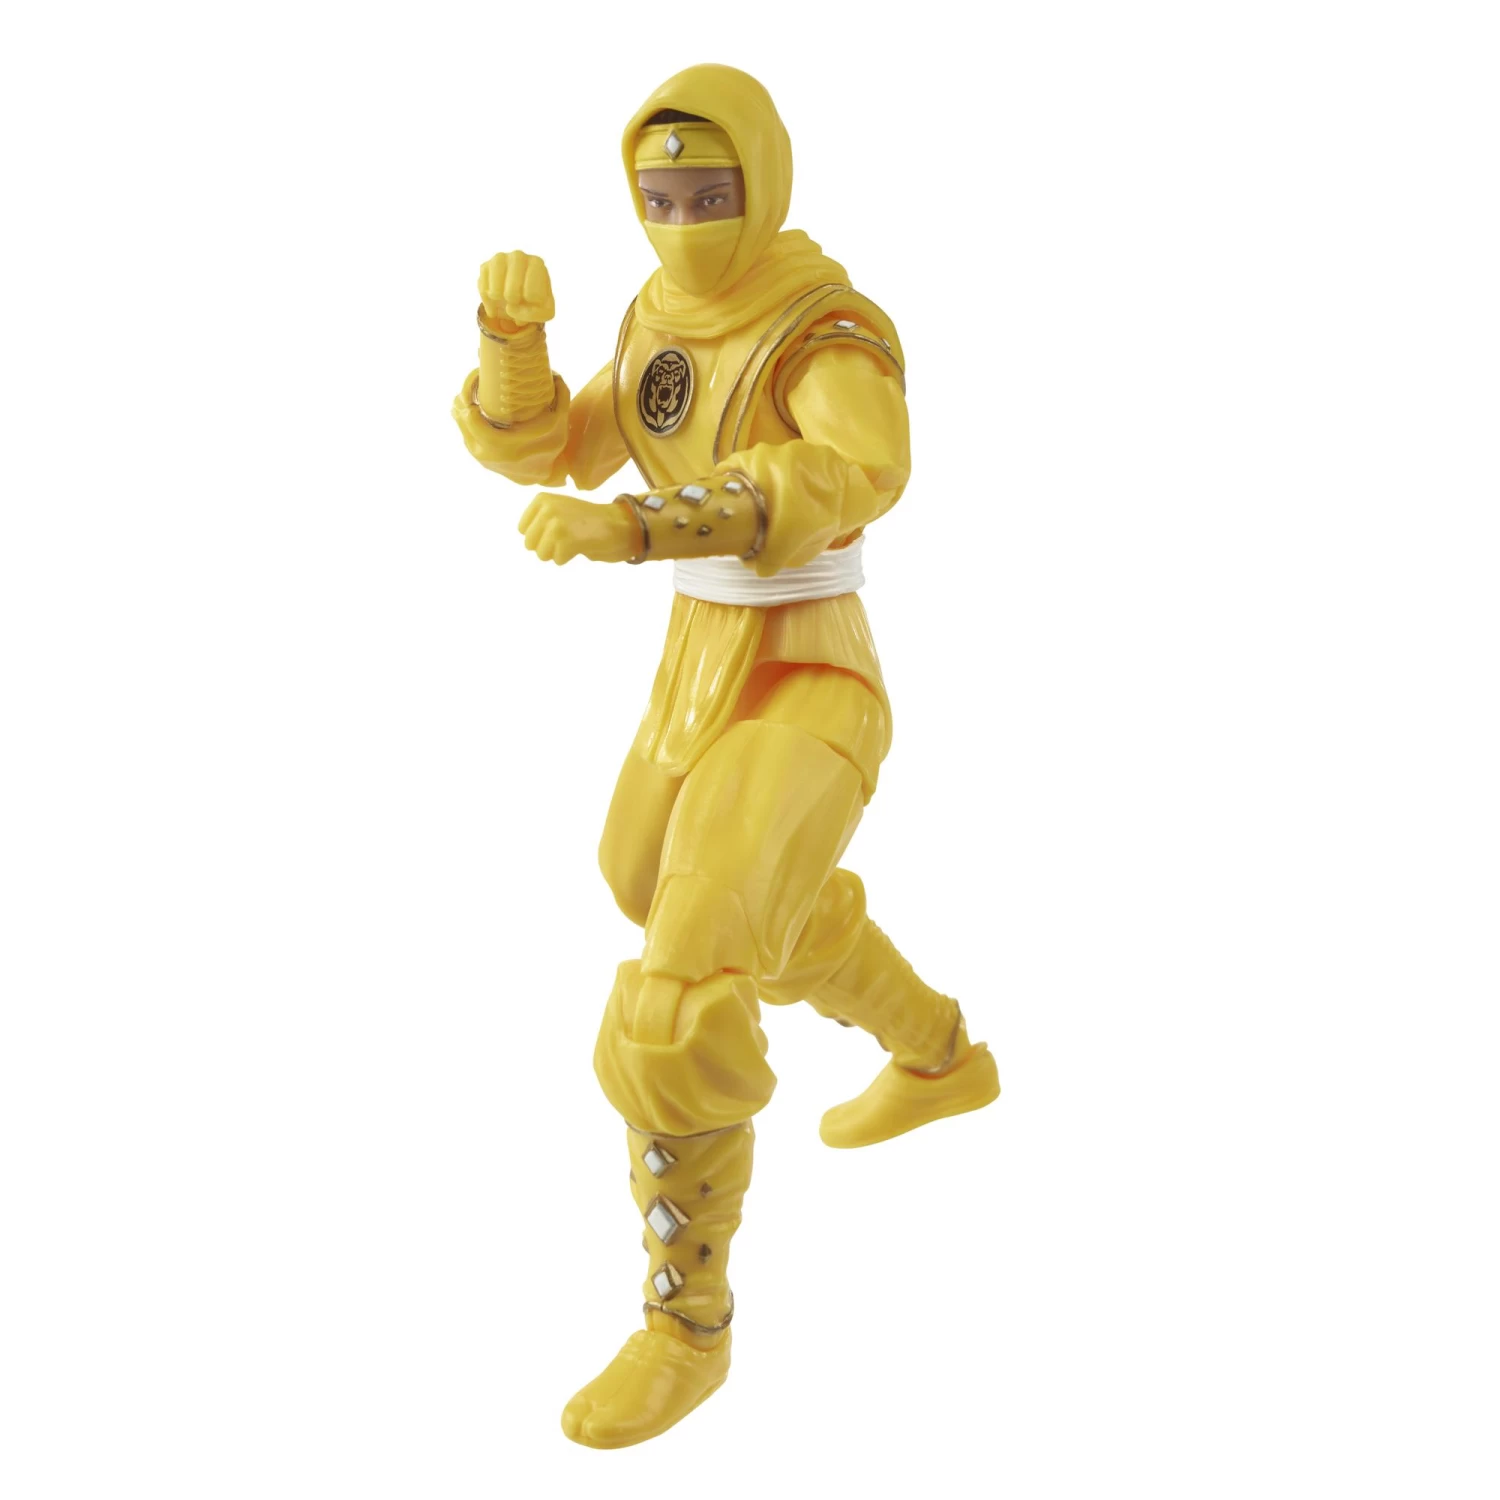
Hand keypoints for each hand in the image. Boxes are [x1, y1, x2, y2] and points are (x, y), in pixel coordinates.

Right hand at [478, 251, 554, 331]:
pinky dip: (488, 302)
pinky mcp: (485, 266)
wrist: (520, 294)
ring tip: (504, 298)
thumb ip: (534, 314)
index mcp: (537, 264)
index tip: (533, 299)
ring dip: (500, 302)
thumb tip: (509, 308)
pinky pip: (483, 291)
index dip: (531, 304)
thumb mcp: (545, 311)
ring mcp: (500, 259)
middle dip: (514, 302)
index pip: (532, 294)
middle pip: (512, 292)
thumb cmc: (536, 300)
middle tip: (516, 299)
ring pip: (495, 291)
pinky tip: (495, 299)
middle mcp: (518, 256)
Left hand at [518, 492, 640, 564]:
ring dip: (558, 553)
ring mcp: (556, 524)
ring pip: (541, 554)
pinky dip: (569, 558)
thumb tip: (527, 543)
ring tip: (575, 541)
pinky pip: (557, 560)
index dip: (540, 536)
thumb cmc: (589, 522)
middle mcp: (547, 509)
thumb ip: (541, 520)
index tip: (559, 529)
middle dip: (547, 547)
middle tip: (568, 537)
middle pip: (529, 544)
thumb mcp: (560, 510)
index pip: (523, 530)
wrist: (620, 524)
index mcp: (542, 499)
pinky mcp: (566, 541)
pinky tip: (582, 546)